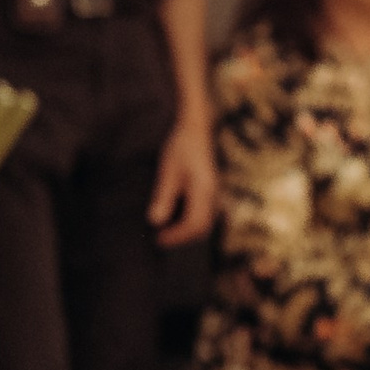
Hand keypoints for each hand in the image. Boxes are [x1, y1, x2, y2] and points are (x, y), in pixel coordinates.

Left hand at [148, 117, 217, 245]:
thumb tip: (155, 222)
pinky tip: (175, 218)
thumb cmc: (181, 147)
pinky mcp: (211, 192)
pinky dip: (191, 222)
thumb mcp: (168, 171)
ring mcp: (215, 194)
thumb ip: (163, 197)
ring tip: (166, 231)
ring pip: (205, 223)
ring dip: (186, 231)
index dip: (177, 236)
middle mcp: (214, 196)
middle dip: (182, 238)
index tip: (158, 238)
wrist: (197, 130)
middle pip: (203, 228)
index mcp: (204, 192)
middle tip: (160, 239)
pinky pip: (205, 214)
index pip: (194, 225)